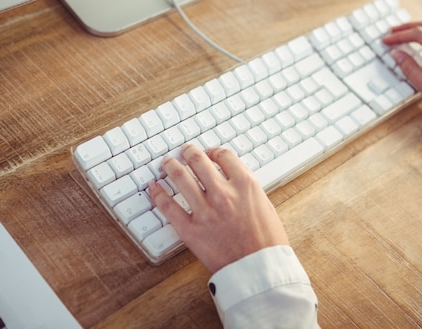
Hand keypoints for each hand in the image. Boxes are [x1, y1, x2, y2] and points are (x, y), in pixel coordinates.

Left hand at [148, 144, 288, 273]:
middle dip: (189, 152)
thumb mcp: (265, 205)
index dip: (214, 151)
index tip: (210, 154)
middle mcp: (223, 192)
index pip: (224, 155)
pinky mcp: (190, 229)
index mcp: (245, 184)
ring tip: (167, 163)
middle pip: (199, 160)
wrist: (259, 269)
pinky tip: (154, 187)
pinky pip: (168, 206)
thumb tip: (234, 181)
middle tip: (185, 151)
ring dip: (171, 166)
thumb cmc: (267, 242)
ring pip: (180, 177)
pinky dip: (158, 194)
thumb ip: (247, 190)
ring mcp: (205, 210)